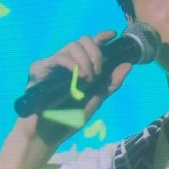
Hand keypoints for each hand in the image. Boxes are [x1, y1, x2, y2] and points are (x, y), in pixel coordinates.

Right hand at [14, 30, 130, 146]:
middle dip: (95, 52)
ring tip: (87, 78)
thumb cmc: (70, 119)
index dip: (102, 37)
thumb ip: (110, 83)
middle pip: (83, 41)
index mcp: (80, 68)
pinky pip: (59, 56)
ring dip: (85, 60)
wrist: (47, 134)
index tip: (112, 34)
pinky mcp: (40, 68)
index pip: (91, 46)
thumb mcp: (96, 100)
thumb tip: (128, 64)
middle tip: (97, 72)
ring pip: (72, 45)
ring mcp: (54, 64)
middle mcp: (67, 63)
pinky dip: (72, 64)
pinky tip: (77, 76)